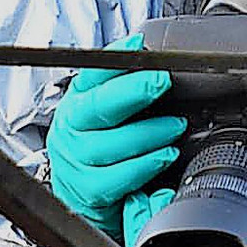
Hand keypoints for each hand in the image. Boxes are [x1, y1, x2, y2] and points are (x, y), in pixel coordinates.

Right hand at [47, 36, 185, 241]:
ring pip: (110, 146)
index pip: (90, 75)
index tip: (137, 46)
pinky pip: (118, 180)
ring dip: (148, 134)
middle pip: (98, 107)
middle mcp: (71, 131)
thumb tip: (147, 57)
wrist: (80, 199)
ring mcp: (76, 163)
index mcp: (76, 104)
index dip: (114, 59)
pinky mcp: (88, 192)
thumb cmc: (99, 150)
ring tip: (175, 127)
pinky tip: (163, 159)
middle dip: (133, 91)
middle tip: (162, 82)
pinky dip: (144, 169)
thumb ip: (121, 88)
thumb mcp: (103, 115)